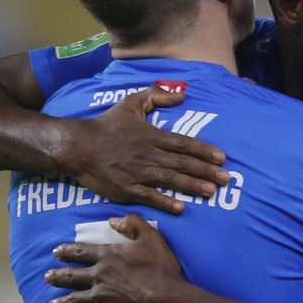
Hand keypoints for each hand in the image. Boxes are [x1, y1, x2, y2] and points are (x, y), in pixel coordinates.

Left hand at [44, 214, 186, 302]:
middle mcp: (98, 276)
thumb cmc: (160, 268)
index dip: (66, 251)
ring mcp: (99, 297)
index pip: (80, 251)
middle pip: (70, 276)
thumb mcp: (151, 237)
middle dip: (57, 276)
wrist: (166, 298)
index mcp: (107, 256)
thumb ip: (132, 223)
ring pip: (73, 300)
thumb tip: (113, 220)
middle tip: (47, 277)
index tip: (56, 252)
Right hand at [60, 86, 228, 214]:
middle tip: (226, 179)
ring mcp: (136, 172)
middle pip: (181, 162)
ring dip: (191, 186)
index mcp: (151, 135)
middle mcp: (147, 154)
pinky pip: (148, 196)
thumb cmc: (105, 124)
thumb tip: (182, 95)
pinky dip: (164, 201)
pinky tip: (180, 208)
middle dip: (206, 171)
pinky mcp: (125, 188)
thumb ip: (156, 96)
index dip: (204, 150)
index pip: (183, 143)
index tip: (222, 158)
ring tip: (211, 192)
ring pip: (169, 179)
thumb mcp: (130, 103)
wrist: (76, 145)